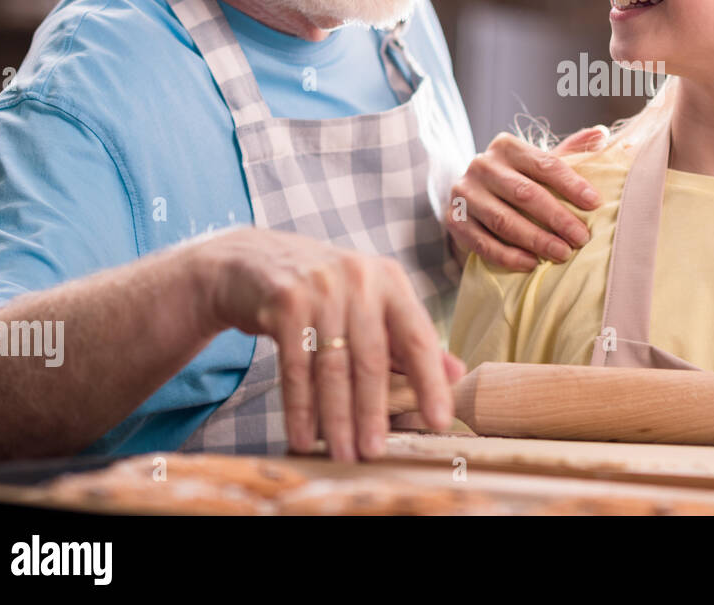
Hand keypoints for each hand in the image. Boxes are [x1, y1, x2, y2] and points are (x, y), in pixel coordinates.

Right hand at [190, 226, 466, 460]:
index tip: (439, 420)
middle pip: (372, 358)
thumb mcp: (372, 303)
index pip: (418, 337)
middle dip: (374, 411)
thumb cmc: (326, 290)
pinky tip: (304, 437)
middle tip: (375, 452)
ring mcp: (319, 289)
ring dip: (337, 418)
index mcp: (390, 281)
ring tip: (344, 454)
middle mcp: (359, 280)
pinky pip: (294, 367)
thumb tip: (457, 374)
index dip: (430, 382)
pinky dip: (299, 408)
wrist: (255, 260)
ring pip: (332, 367)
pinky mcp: (283, 302)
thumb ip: (410, 339)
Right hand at [446, 126, 608, 269]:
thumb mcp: (540, 162)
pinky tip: (532, 264)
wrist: (475, 197)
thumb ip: (569, 150)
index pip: (544, 164)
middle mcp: (481, 165)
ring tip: (563, 254)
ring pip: (503, 220)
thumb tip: (602, 133)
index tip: (595, 204)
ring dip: (536, 240)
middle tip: (581, 237)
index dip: (571, 184)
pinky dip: (508, 255)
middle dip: (557, 218)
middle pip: (524, 193)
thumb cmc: (518, 179)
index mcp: (506, 146)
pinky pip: (483, 242)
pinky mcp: (454, 220)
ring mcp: (463, 193)